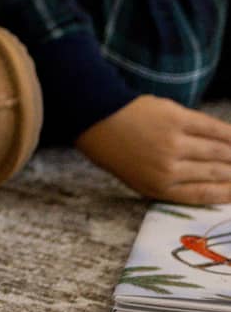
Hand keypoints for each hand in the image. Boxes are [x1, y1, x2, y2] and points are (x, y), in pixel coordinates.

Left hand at [76, 96, 230, 203]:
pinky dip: (229, 133)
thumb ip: (172, 186)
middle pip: (218, 174)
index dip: (229, 194)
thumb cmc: (117, 149)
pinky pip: (211, 128)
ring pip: (219, 152)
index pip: (207, 195)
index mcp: (160, 187)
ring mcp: (174, 142)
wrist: (94, 115)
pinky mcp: (176, 118)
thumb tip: (211, 188)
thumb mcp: (139, 179)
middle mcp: (170, 168)